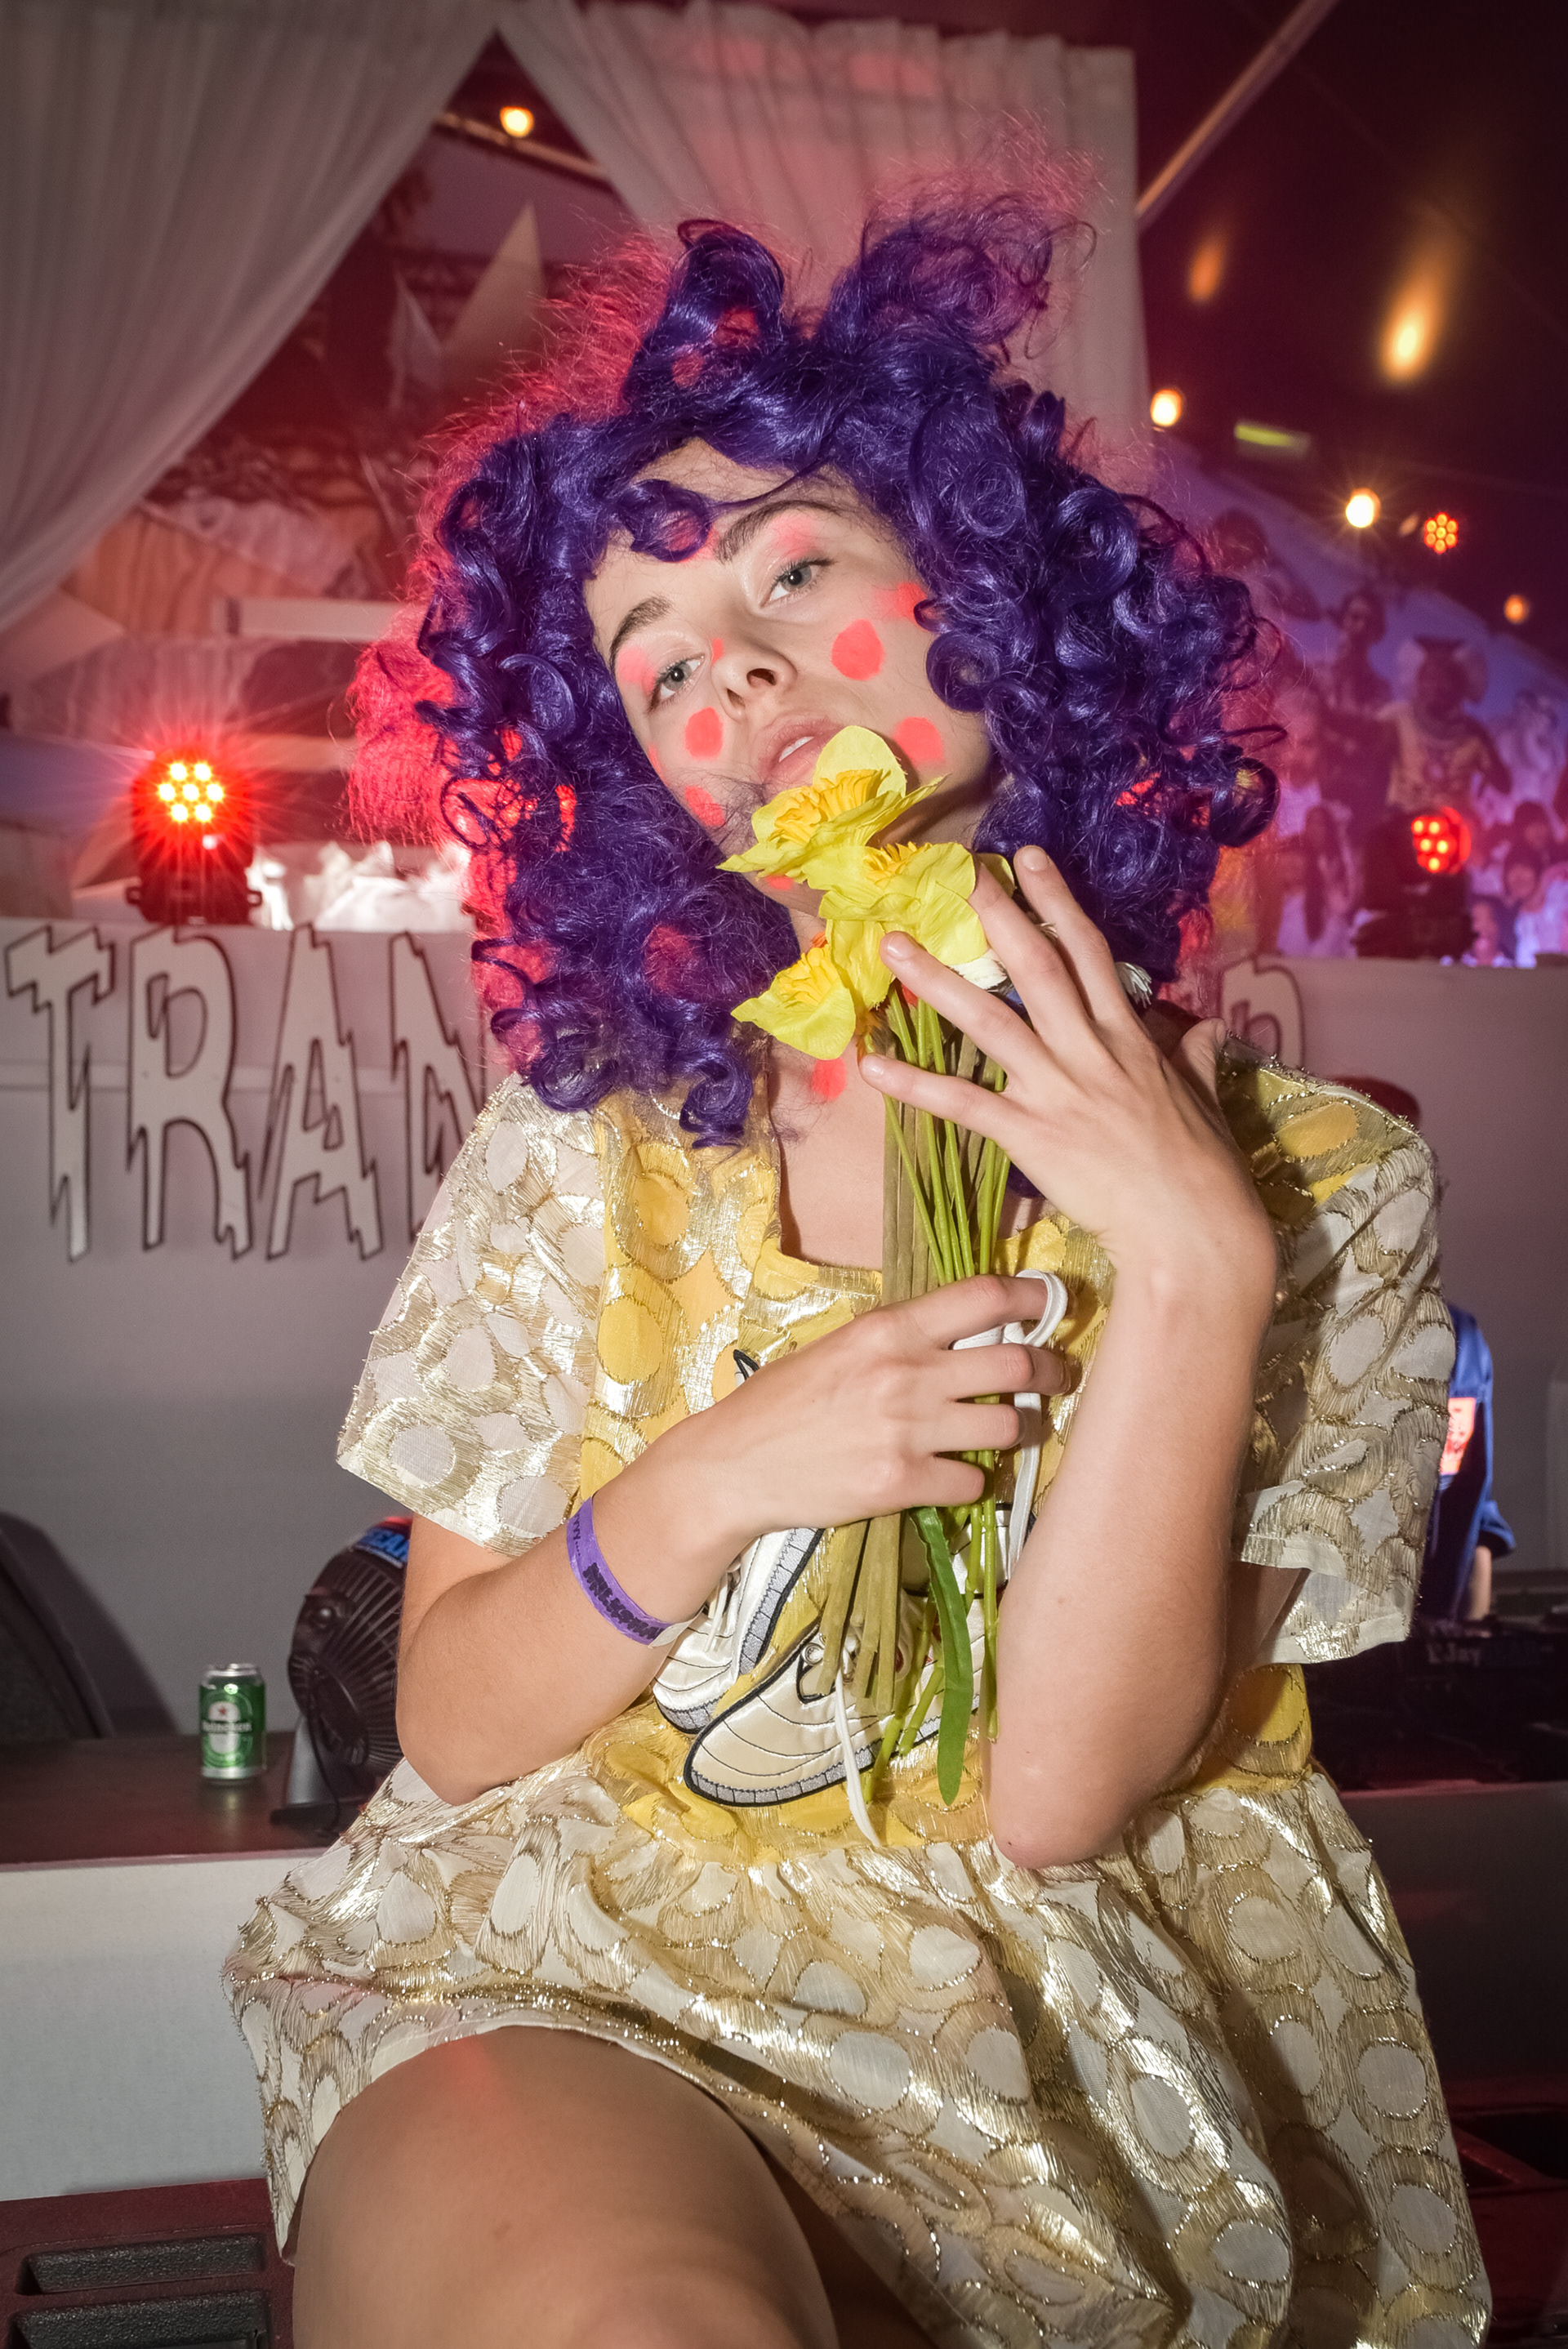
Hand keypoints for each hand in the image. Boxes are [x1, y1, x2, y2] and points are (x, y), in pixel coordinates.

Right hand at [676, 1273, 1068, 1549]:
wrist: (733, 1466)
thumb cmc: (784, 1403)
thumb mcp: (840, 1348)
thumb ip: (901, 1340)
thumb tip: (968, 1333)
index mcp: (888, 1329)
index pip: (984, 1298)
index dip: (1032, 1298)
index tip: (1052, 1304)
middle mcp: (904, 1373)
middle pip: (1016, 1365)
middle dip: (1051, 1371)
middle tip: (1059, 1376)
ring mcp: (906, 1430)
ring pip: (1009, 1427)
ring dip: (1024, 1430)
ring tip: (1019, 1431)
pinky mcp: (902, 1483)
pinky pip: (973, 1481)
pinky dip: (976, 1480)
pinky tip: (960, 1475)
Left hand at [860, 848, 1276, 1313]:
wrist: (1192, 1231)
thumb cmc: (1205, 1171)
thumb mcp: (1206, 1100)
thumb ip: (1197, 1057)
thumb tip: (1205, 1028)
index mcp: (1130, 1037)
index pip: (1088, 951)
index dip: (1056, 900)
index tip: (1026, 858)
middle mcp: (1089, 1051)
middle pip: (1034, 967)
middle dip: (993, 915)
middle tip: (953, 874)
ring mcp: (1057, 1090)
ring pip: (989, 1021)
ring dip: (936, 981)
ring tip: (893, 946)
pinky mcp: (1031, 1136)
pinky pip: (962, 1103)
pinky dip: (915, 1085)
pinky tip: (872, 1065)